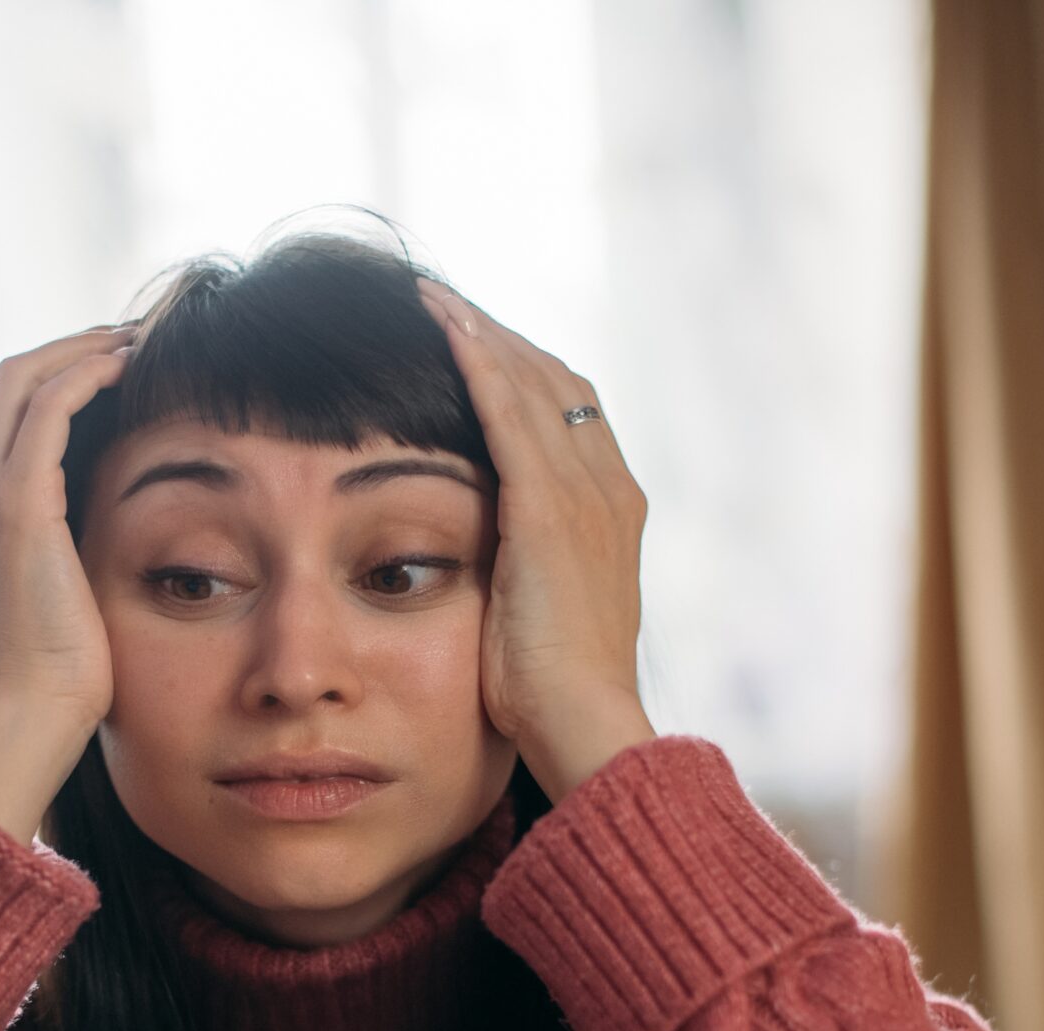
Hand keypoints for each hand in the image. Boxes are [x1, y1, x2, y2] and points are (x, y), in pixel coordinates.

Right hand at [0, 322, 135, 728]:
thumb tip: (110, 513)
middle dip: (72, 348)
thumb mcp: (53, 587)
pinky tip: (129, 366)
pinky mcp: (16, 501)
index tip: (117, 368)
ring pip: (24, 378)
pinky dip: (87, 373)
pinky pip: (49, 406)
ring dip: (85, 347)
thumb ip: (62, 539)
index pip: (4, 413)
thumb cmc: (55, 668)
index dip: (59, 378)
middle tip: (135, 338)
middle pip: (9, 380)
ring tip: (140, 340)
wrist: (29, 710)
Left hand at [416, 277, 657, 797]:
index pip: (571, 411)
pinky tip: (443, 326)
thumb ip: (526, 565)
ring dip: (480, 332)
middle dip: (499, 337)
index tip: (475, 342)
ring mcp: (584, 494)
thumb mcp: (542, 609)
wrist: (583, 723)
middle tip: (442, 300)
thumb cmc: (552, 690)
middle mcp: (609, 487)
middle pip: (555, 381)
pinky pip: (509, 413)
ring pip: (532, 383)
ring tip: (430, 295)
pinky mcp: (547, 509)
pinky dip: (478, 362)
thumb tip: (490, 555)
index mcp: (612, 508)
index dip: (523, 370)